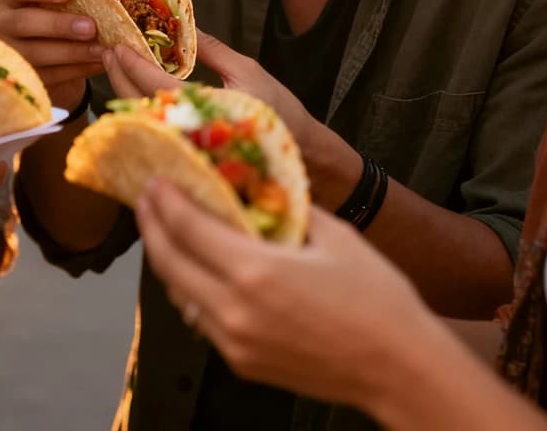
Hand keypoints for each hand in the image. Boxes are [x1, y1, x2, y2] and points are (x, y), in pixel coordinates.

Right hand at [0, 0, 102, 107]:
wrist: (53, 50)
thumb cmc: (61, 13)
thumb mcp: (65, 0)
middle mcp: (3, 21)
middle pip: (23, 22)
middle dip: (58, 25)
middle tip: (90, 27)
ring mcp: (10, 51)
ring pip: (34, 54)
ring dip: (71, 52)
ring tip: (101, 50)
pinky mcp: (22, 76)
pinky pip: (48, 75)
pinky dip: (76, 70)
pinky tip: (99, 64)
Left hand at [104, 28, 315, 149]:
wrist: (298, 152)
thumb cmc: (277, 110)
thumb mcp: (246, 70)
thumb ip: (212, 50)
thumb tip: (186, 26)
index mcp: (203, 108)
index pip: (154, 85)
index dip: (133, 64)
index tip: (118, 46)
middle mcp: (187, 132)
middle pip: (138, 105)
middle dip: (119, 76)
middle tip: (109, 52)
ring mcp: (184, 148)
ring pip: (140, 121)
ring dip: (124, 93)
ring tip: (118, 68)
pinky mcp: (184, 157)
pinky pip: (152, 133)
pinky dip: (137, 111)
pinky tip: (134, 93)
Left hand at [135, 180, 423, 411]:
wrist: (399, 368)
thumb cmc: (376, 297)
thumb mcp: (335, 237)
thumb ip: (291, 209)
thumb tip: (265, 188)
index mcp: (255, 271)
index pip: (187, 228)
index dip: (165, 200)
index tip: (154, 178)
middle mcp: (234, 309)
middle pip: (169, 262)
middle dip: (152, 225)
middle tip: (146, 197)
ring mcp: (234, 342)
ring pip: (178, 293)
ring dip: (166, 257)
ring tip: (164, 228)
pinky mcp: (242, 363)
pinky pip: (200, 318)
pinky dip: (189, 288)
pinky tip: (197, 268)